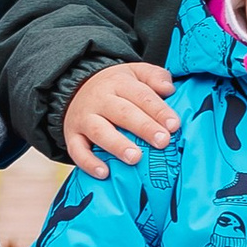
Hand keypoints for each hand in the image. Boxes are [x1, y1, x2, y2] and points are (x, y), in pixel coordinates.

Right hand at [63, 61, 178, 178]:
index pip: (141, 95)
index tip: (174, 125)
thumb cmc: (116, 87)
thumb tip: (169, 89)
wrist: (75, 88)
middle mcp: (99, 100)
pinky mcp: (71, 135)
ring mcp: (83, 118)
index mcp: (119, 83)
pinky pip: (77, 150)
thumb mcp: (135, 73)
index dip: (159, 110)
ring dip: (117, 145)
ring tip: (135, 158)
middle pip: (122, 112)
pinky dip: (88, 162)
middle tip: (162, 141)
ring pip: (99, 131)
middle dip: (143, 127)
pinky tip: (104, 173)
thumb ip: (155, 77)